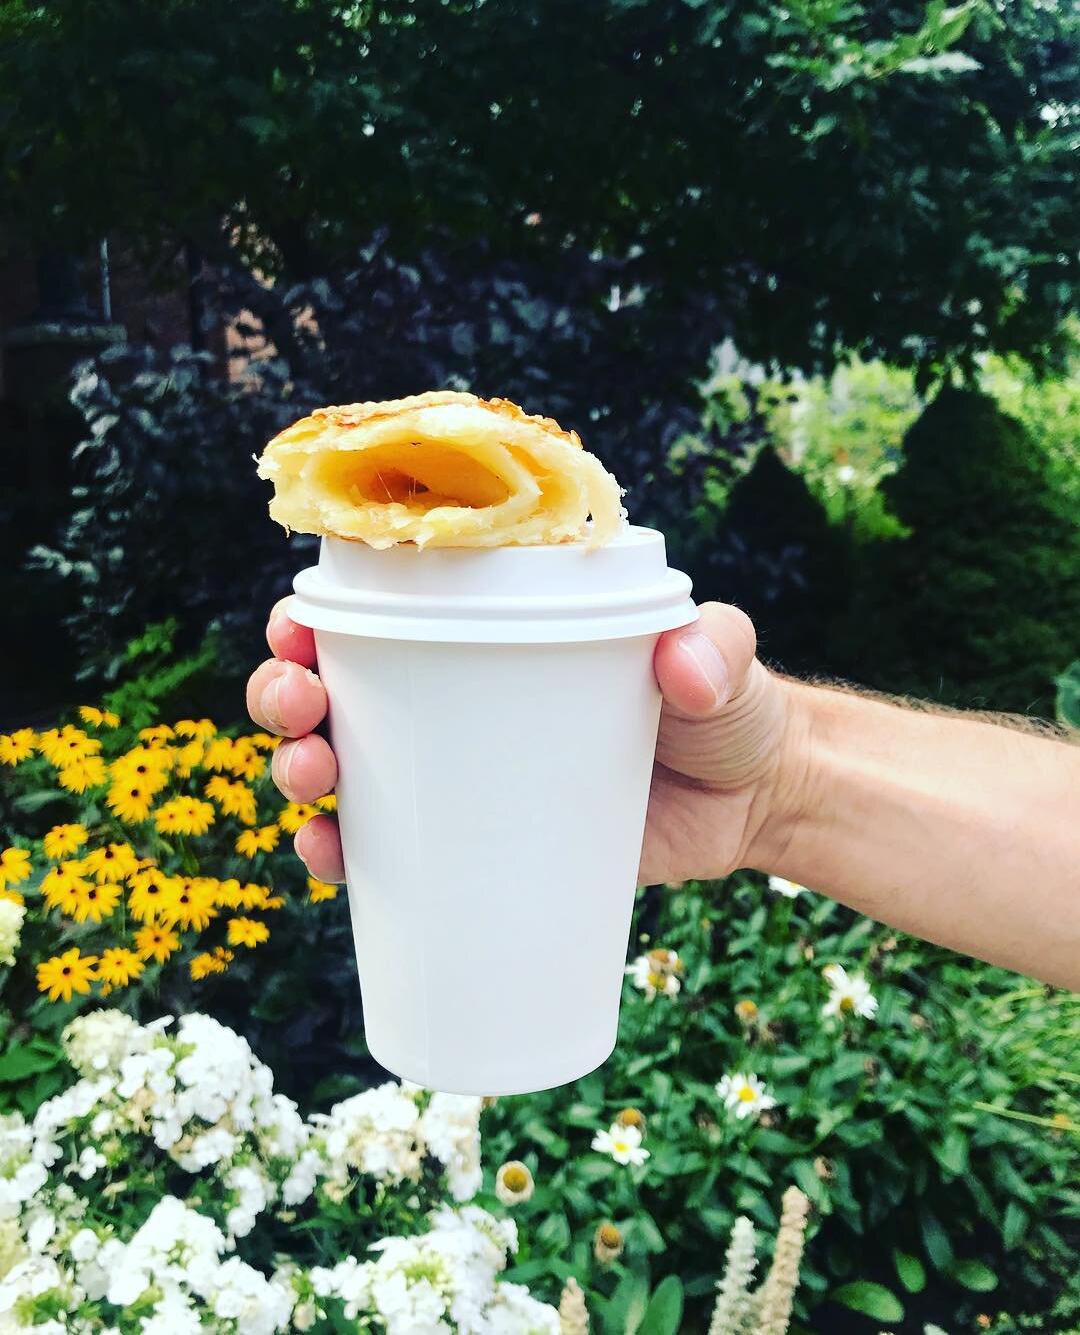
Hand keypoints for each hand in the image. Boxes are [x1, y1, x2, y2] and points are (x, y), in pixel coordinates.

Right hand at [246, 598, 798, 884]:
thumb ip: (719, 647)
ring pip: (346, 765)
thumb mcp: (729, 663)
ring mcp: (463, 772)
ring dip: (299, 768)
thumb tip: (685, 663)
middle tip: (301, 706)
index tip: (300, 621)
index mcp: (497, 625)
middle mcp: (461, 692)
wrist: (753, 804)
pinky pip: (388, 851)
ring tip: (310, 783)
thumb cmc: (730, 711)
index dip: (323, 608)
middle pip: (340, 684)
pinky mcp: (477, 842)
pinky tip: (330, 857)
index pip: (389, 603)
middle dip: (290, 691)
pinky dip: (345, 853)